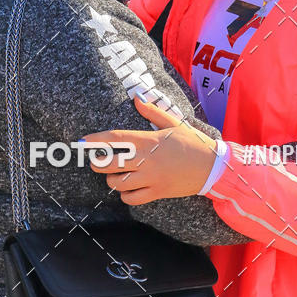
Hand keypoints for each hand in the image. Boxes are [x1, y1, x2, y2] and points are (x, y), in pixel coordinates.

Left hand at [83, 96, 216, 204]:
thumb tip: (137, 98)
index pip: (116, 138)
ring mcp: (151, 178)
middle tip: (97, 161)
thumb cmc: (192, 142)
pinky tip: (128, 189)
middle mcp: (146, 160)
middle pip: (110, 163)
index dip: (96, 140)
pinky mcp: (157, 192)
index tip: (83, 141)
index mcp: (148, 140)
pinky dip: (126, 195)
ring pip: (118, 183)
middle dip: (98, 163)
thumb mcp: (174, 122)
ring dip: (112, 180)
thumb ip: (153, 112)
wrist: (212, 167)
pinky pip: (132, 198)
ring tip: (114, 175)